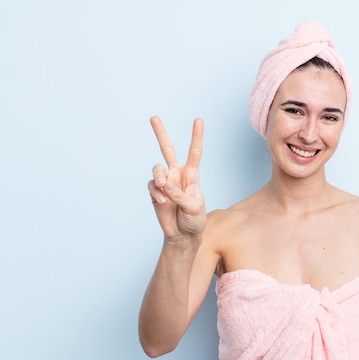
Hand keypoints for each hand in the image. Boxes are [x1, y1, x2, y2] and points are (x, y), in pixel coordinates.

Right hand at [147, 116, 206, 240]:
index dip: (196, 136)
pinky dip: (156, 192)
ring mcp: (165, 182)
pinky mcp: (155, 192)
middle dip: (160, 133)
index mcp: (192, 175)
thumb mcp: (194, 207)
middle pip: (167, 149)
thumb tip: (165, 184)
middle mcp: (177, 175)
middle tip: (154, 117)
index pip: (195, 152)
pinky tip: (162, 202)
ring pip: (157, 168)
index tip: (198, 120)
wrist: (183, 235)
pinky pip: (152, 186)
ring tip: (163, 189)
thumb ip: (180, 195)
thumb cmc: (195, 220)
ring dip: (159, 178)